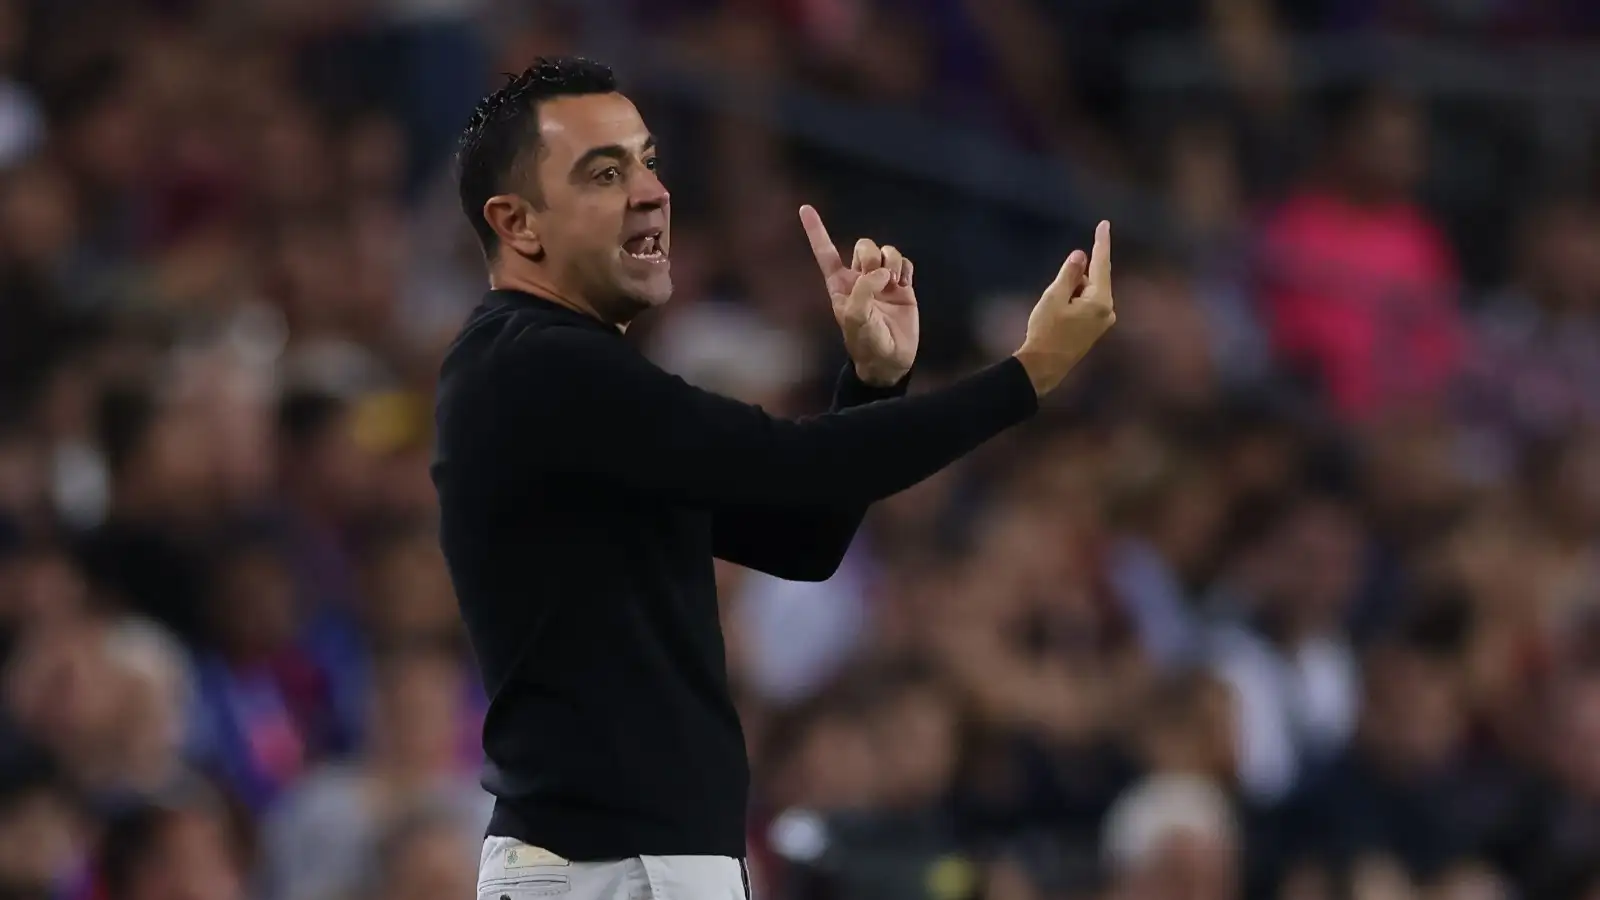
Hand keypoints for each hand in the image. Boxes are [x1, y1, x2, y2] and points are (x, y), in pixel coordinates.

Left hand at [800, 204, 918, 386]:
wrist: (891, 360)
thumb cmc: (865, 341)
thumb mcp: (855, 318)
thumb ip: (862, 290)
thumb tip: (880, 272)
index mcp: (840, 284)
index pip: (825, 252)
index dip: (816, 230)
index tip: (805, 207)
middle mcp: (860, 279)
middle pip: (864, 245)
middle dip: (871, 255)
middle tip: (877, 279)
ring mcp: (882, 281)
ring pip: (886, 251)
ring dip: (891, 262)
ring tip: (893, 283)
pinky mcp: (902, 285)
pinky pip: (904, 262)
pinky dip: (905, 269)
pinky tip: (903, 286)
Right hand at [1014, 220, 1114, 395]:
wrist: (1043, 368)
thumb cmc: (1046, 332)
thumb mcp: (1053, 297)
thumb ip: (1069, 274)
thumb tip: (1080, 256)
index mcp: (1100, 301)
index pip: (1101, 264)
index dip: (1101, 242)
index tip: (1104, 223)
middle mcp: (1108, 311)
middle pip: (1092, 280)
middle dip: (1073, 279)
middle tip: (1054, 298)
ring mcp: (1103, 322)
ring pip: (1088, 293)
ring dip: (1071, 292)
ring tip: (1053, 313)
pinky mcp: (1096, 329)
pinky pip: (1087, 305)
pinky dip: (1073, 302)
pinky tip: (1058, 317)